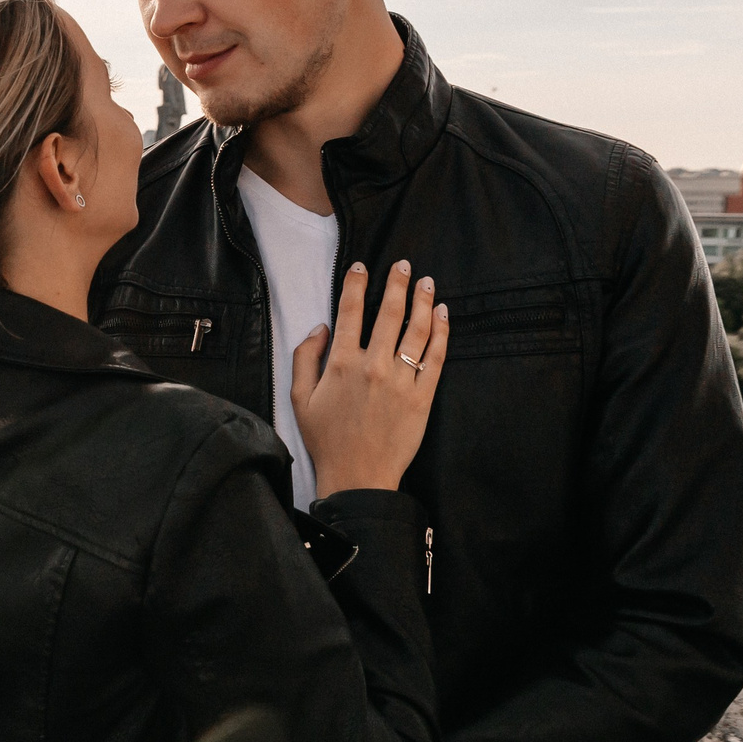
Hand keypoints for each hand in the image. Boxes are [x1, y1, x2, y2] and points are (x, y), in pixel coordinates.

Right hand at [293, 260, 447, 493]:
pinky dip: (441, 332)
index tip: (361, 267)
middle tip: (404, 265)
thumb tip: (320, 327)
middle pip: (389, 313)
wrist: (358, 476)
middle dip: (397, 283)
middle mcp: (373, 366)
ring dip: (422, 301)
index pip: (349, 312)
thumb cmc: (326, 439)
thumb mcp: (299, 399)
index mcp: (342, 364)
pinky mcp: (423, 397)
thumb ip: (305, 358)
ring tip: (427, 282)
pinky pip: (436, 357)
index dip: (355, 284)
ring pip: (416, 330)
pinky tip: (443, 315)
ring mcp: (401, 381)